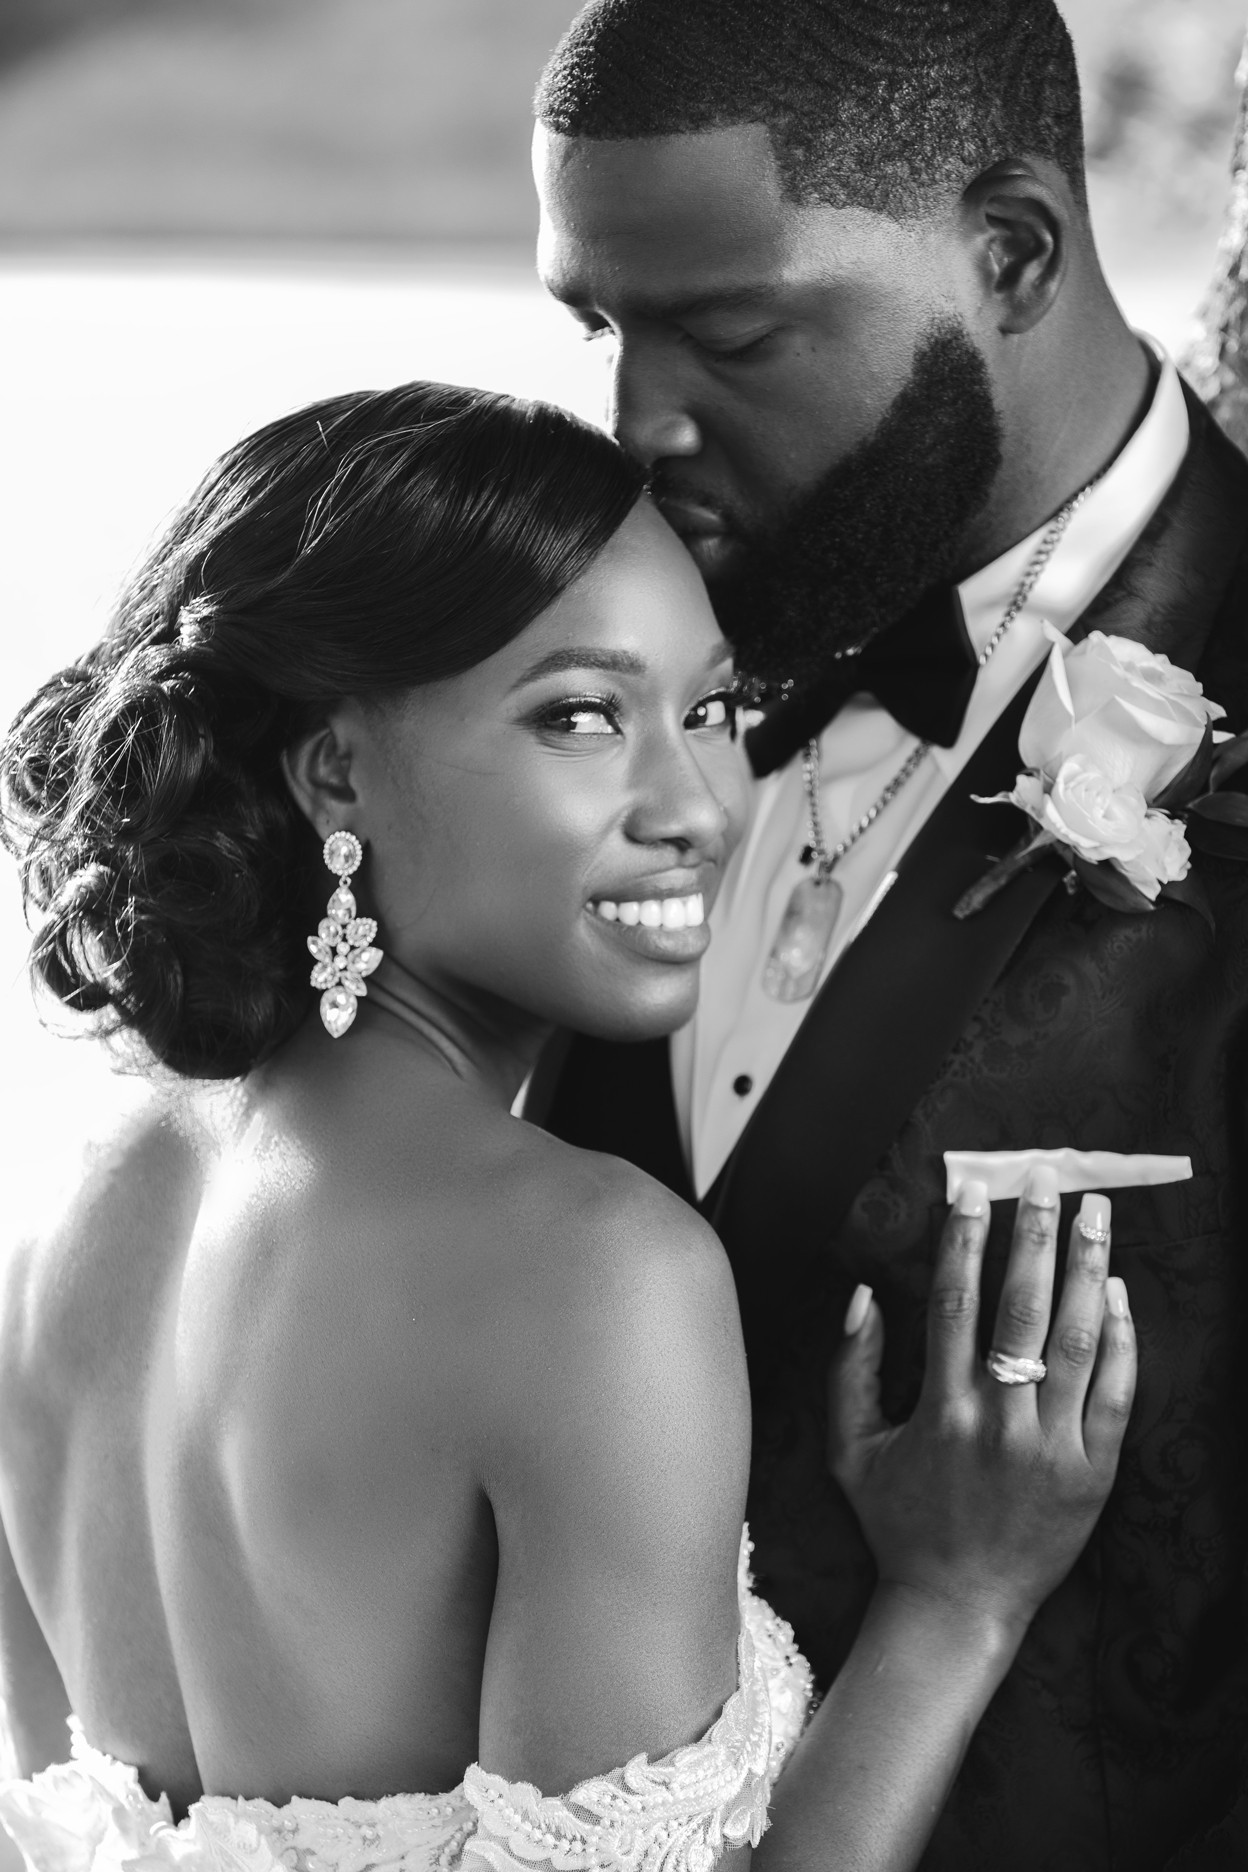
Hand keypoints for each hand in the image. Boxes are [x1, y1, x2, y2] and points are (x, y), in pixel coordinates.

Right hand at [827, 1172, 1135, 1639]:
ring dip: (1087, 1269)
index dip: (964, 1238)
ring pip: (1078, 1340)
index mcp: (939, 1408)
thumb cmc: (900, 1524)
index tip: (974, 1190)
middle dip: (1034, 1234)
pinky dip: (1123, 1341)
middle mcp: (998, 1420)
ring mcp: (1051, 1448)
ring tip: (1096, 1216)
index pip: (955, 1300)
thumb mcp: (851, 1449)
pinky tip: (1119, 1294)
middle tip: (1048, 1180)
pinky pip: (1116, 1395)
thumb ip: (848, 1370)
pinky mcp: (1093, 1475)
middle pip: (1022, 1306)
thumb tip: (862, 1295)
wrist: (957, 1606)